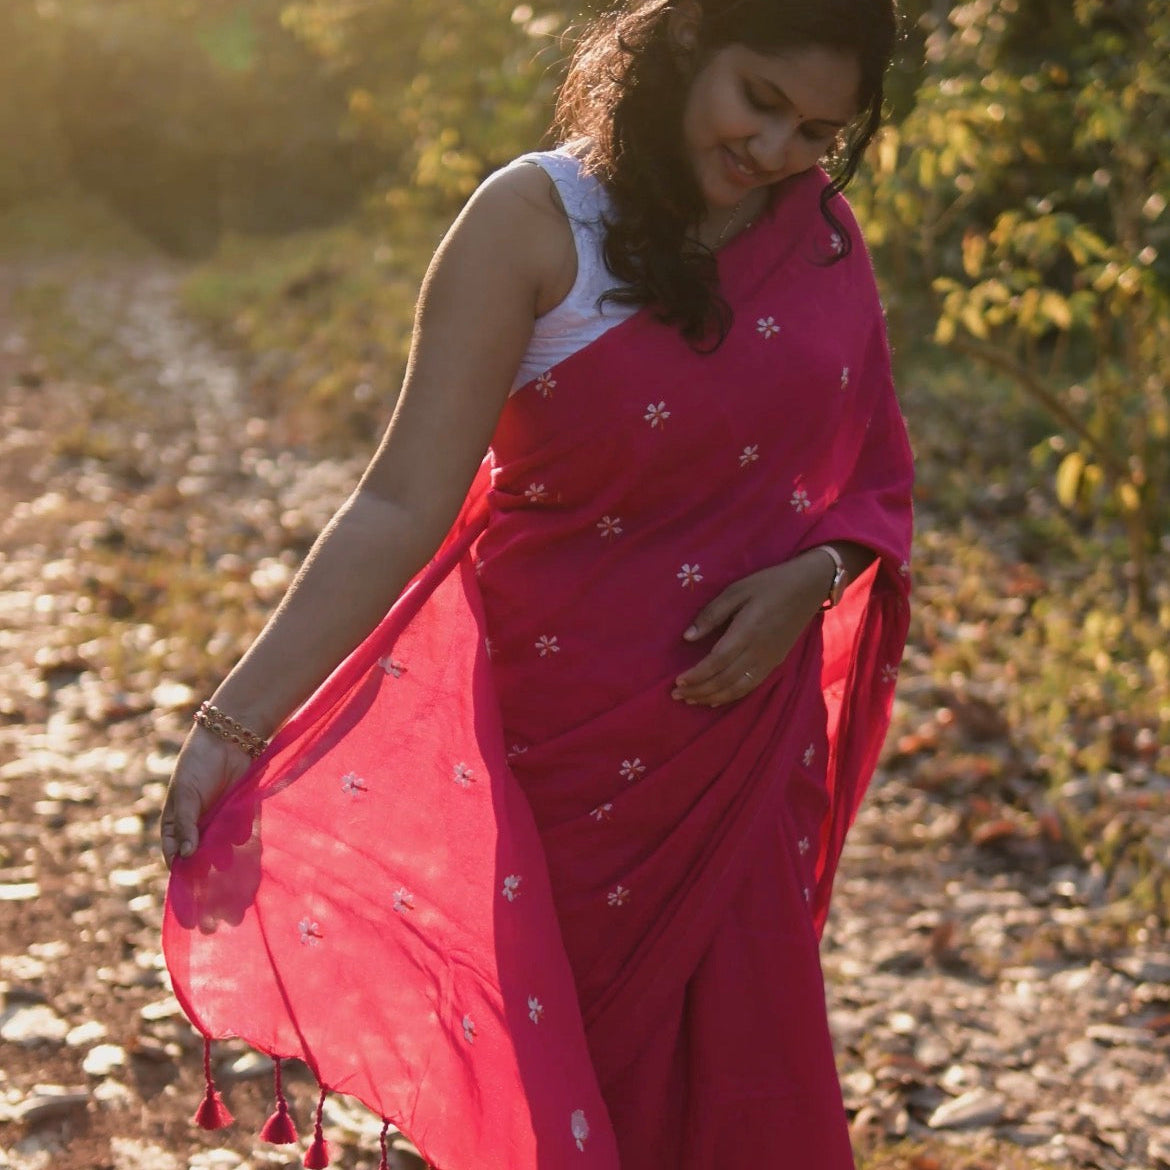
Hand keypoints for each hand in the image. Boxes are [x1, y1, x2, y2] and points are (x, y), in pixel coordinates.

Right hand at [160, 725, 253, 867]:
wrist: (229, 740)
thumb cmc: (198, 765)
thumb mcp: (186, 795)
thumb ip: (187, 825)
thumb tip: (185, 855)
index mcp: (176, 823)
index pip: (175, 853)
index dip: (180, 868)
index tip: (187, 883)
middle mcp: (197, 826)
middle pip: (199, 855)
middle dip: (204, 868)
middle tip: (210, 877)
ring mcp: (218, 820)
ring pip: (221, 847)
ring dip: (224, 856)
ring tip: (227, 864)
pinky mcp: (238, 813)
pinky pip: (239, 832)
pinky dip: (240, 837)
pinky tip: (239, 839)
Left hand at [671, 551, 831, 707]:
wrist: (809, 587)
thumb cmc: (769, 584)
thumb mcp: (736, 590)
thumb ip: (712, 614)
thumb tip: (687, 637)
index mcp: (746, 632)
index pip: (717, 662)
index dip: (696, 675)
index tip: (677, 681)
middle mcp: (758, 652)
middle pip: (724, 680)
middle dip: (699, 690)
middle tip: (675, 695)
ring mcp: (769, 660)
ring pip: (737, 688)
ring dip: (712, 697)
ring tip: (691, 700)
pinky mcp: (775, 663)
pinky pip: (750, 686)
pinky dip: (731, 697)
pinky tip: (716, 700)